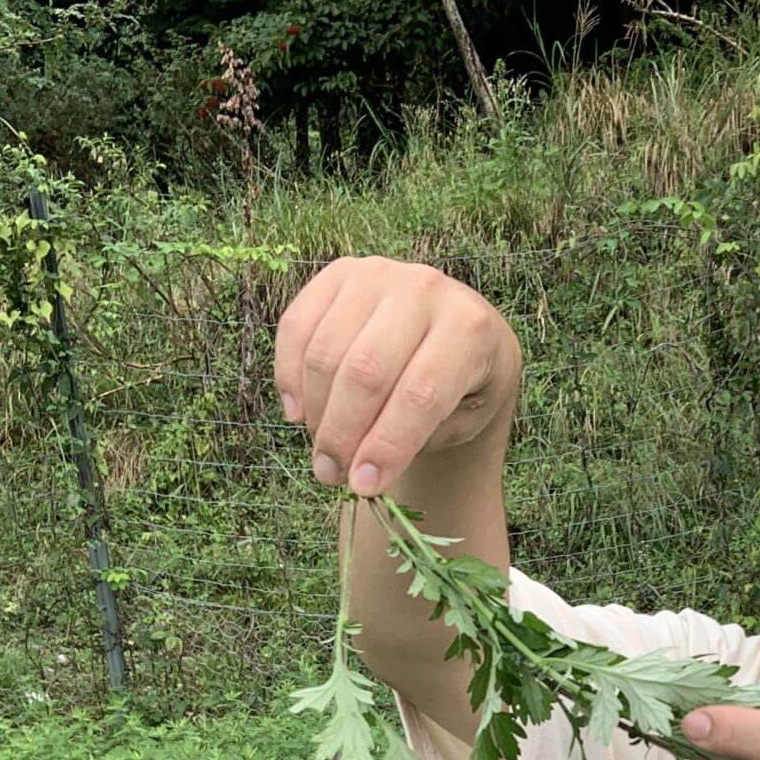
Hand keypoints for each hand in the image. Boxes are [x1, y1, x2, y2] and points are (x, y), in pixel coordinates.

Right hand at [273, 257, 522, 495]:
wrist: (457, 330)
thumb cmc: (463, 384)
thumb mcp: (463, 417)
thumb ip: (417, 440)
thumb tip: (359, 475)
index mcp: (470, 328)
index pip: (419, 394)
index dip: (387, 446)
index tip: (364, 485)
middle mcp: (425, 290)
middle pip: (365, 373)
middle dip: (342, 435)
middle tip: (331, 475)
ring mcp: (379, 274)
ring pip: (326, 353)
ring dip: (315, 412)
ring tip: (322, 450)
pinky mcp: (340, 273)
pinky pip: (297, 326)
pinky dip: (289, 376)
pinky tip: (298, 412)